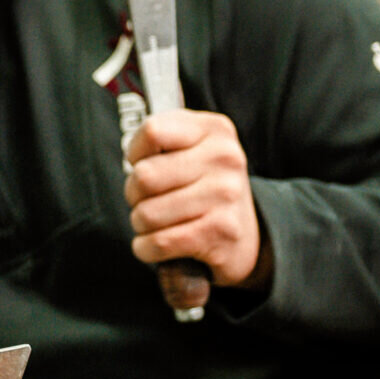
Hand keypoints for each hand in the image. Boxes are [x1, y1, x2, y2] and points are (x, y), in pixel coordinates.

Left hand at [123, 111, 268, 289]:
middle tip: (149, 200)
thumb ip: (160, 140)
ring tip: (158, 223)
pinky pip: (159, 242)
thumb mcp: (191, 149)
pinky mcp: (220, 231)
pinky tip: (156, 245)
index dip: (135, 154)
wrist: (245, 234)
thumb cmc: (204, 187)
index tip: (143, 164)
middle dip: (134, 195)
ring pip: (146, 213)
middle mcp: (224, 158)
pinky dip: (147, 249)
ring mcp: (225, 194)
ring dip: (141, 225)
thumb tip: (134, 160)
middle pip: (144, 176)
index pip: (152, 131)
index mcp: (214, 129)